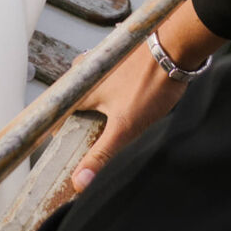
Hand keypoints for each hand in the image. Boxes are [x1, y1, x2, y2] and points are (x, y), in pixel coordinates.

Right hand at [71, 3, 221, 191]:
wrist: (175, 48)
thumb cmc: (149, 84)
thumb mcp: (125, 127)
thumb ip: (101, 154)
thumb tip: (79, 182)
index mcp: (78, 86)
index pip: (54, 115)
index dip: (56, 136)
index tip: (59, 154)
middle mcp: (83, 70)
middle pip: (71, 104)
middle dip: (77, 126)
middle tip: (88, 147)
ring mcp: (99, 62)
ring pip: (87, 93)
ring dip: (93, 112)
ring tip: (107, 129)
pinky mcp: (115, 60)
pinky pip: (102, 83)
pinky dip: (106, 99)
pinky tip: (123, 107)